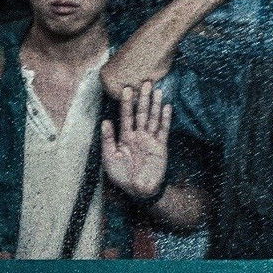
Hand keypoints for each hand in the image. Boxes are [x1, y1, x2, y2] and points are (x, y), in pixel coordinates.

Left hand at [101, 82, 171, 200]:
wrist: (139, 190)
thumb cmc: (122, 176)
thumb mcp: (109, 158)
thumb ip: (108, 139)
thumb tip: (105, 121)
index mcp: (125, 137)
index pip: (126, 116)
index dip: (126, 103)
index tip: (126, 88)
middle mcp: (138, 135)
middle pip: (141, 113)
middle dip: (143, 98)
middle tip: (145, 82)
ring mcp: (150, 139)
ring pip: (153, 118)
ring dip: (155, 105)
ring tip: (158, 90)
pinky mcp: (161, 146)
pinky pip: (163, 129)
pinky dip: (165, 118)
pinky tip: (167, 107)